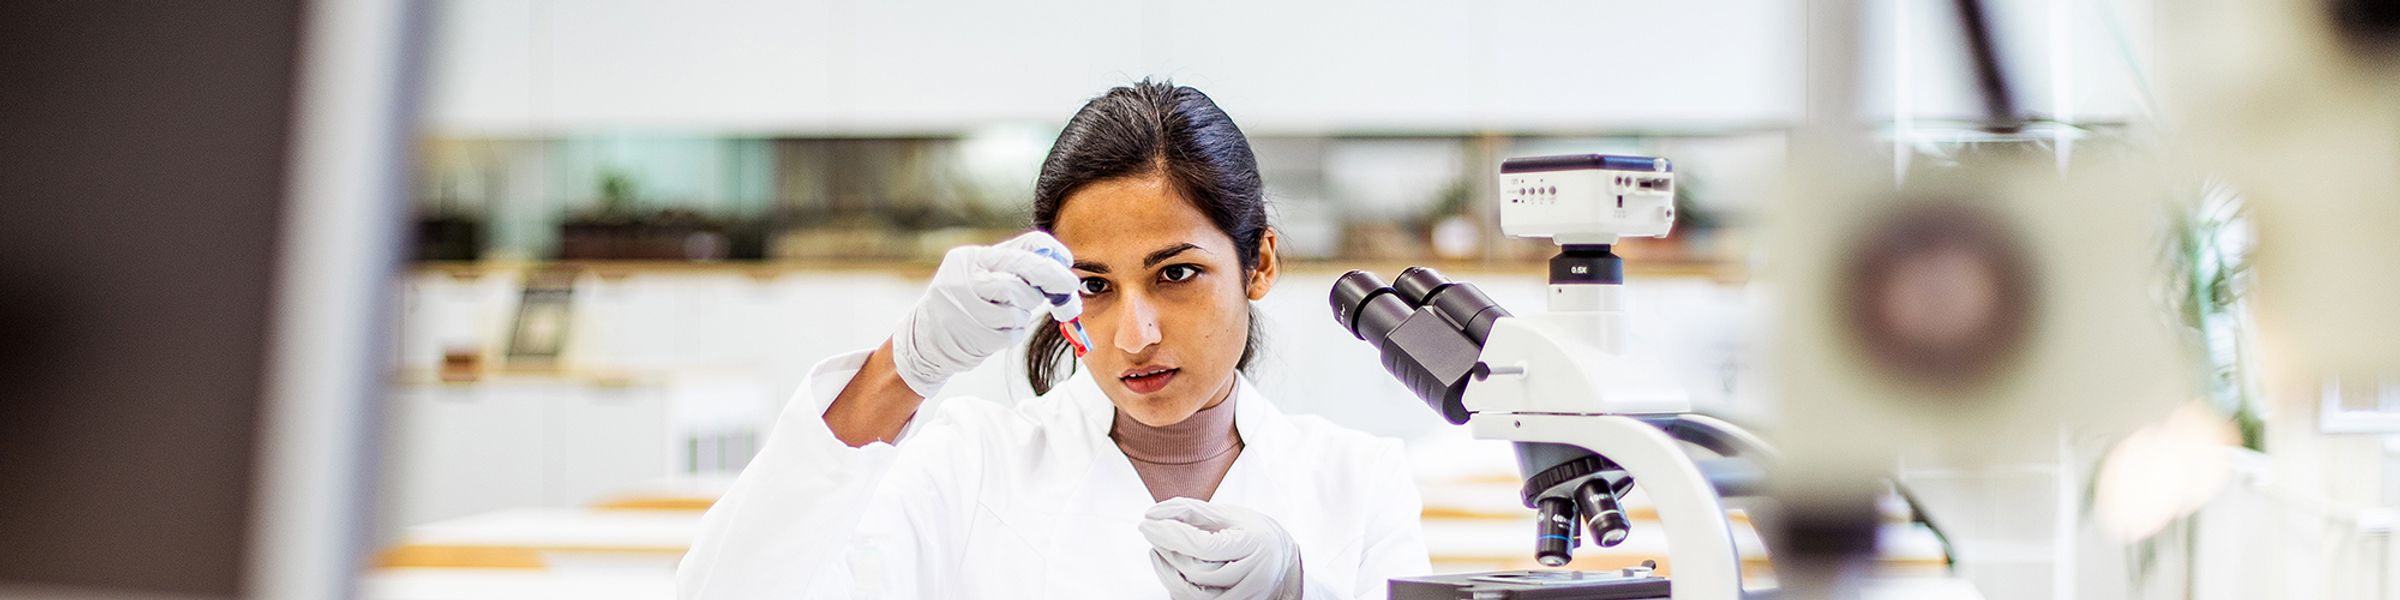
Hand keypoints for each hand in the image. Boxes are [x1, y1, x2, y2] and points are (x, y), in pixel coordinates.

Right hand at [888, 231, 1081, 396]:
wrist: (924, 341)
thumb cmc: (963, 305)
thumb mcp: (979, 276)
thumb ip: (1013, 268)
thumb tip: (1059, 267)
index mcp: (972, 257)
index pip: (1024, 244)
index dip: (1052, 254)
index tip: (1068, 265)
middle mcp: (968, 276)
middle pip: (1026, 270)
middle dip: (1053, 279)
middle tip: (1068, 287)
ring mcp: (970, 305)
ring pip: (1022, 303)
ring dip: (1023, 311)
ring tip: (1004, 314)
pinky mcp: (977, 332)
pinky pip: (1014, 330)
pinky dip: (1013, 331)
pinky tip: (995, 330)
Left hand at [1138, 498, 1303, 599]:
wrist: (1284, 564)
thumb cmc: (1256, 534)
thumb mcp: (1230, 515)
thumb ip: (1193, 511)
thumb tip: (1154, 513)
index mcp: (1254, 546)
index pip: (1204, 546)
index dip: (1171, 534)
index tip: (1148, 521)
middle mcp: (1252, 576)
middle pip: (1197, 571)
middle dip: (1167, 551)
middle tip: (1151, 532)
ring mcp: (1243, 597)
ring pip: (1193, 593)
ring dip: (1167, 570)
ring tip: (1157, 549)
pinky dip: (1176, 585)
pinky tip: (1168, 567)